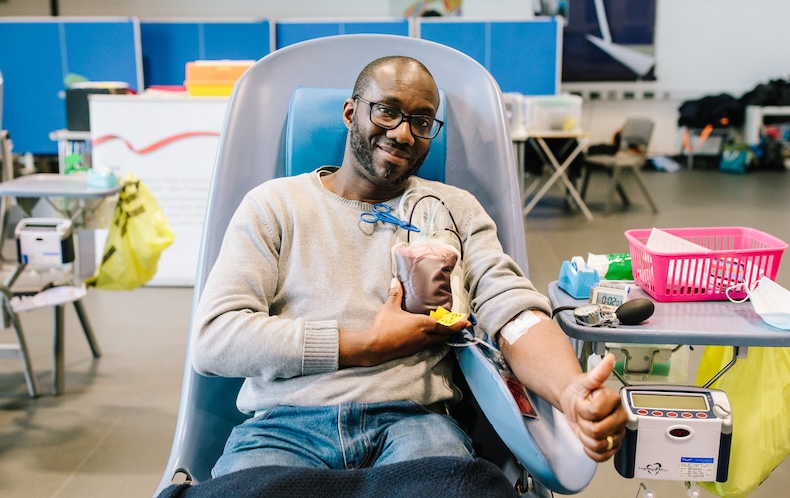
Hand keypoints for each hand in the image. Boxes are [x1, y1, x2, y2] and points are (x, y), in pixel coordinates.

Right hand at [339, 278, 470, 366]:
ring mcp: (419, 345)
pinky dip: (434, 339)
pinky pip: (429, 344)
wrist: (375, 347)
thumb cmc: (384, 326)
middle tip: (458, 324)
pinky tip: (429, 335)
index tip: (466, 322)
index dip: (457, 325)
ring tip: (446, 328)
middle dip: (452, 330)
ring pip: (437, 341)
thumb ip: (395, 293)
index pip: (446, 326)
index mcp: (424, 325)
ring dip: (444, 335)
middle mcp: (425, 336)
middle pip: (445, 335)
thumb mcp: (390, 307)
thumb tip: (395, 280)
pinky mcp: (413, 350)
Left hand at [559, 354, 627, 461]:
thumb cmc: (581, 391)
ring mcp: (617, 433)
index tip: (583, 402)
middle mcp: (620, 418)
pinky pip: (601, 456)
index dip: (582, 409)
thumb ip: (598, 372)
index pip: (594, 412)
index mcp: (616, 402)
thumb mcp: (586, 380)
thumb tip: (610, 359)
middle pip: (597, 431)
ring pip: (598, 445)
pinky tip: (587, 439)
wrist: (574, 401)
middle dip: (584, 423)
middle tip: (584, 415)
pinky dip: (590, 450)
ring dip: (586, 436)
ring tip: (586, 425)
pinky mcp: (612, 446)